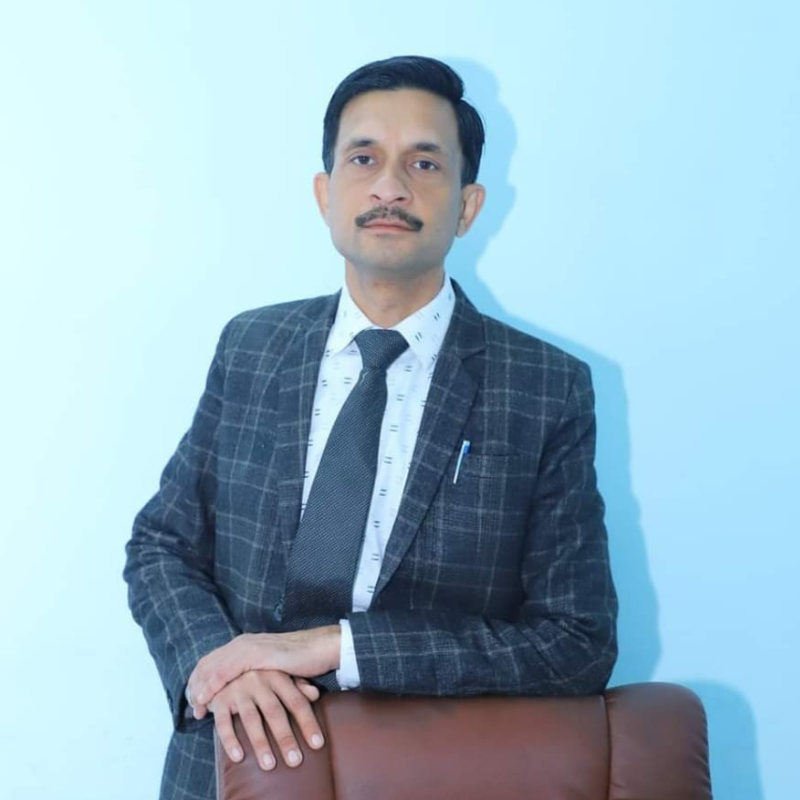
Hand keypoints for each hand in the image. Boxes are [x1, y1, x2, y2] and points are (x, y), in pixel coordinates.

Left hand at [188, 626, 340, 717]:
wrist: (321, 647)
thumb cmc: (302, 659)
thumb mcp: (273, 667)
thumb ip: (258, 672)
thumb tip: (247, 689)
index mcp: (245, 643)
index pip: (213, 661)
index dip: (201, 681)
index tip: (196, 702)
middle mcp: (243, 642)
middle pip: (208, 663)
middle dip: (195, 687)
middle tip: (192, 710)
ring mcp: (248, 646)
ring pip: (213, 667)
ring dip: (200, 689)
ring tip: (196, 710)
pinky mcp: (255, 654)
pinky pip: (226, 671)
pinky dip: (213, 685)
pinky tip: (207, 699)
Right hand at [209, 670, 323, 769]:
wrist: (224, 665)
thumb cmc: (260, 674)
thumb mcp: (279, 673)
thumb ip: (297, 684)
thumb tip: (315, 695)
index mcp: (277, 675)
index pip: (296, 701)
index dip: (308, 722)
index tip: (317, 744)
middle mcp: (258, 680)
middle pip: (274, 712)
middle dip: (285, 738)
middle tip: (295, 761)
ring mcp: (238, 689)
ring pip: (251, 719)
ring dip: (260, 743)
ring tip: (269, 765)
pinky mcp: (219, 699)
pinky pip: (223, 722)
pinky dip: (230, 740)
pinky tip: (239, 757)